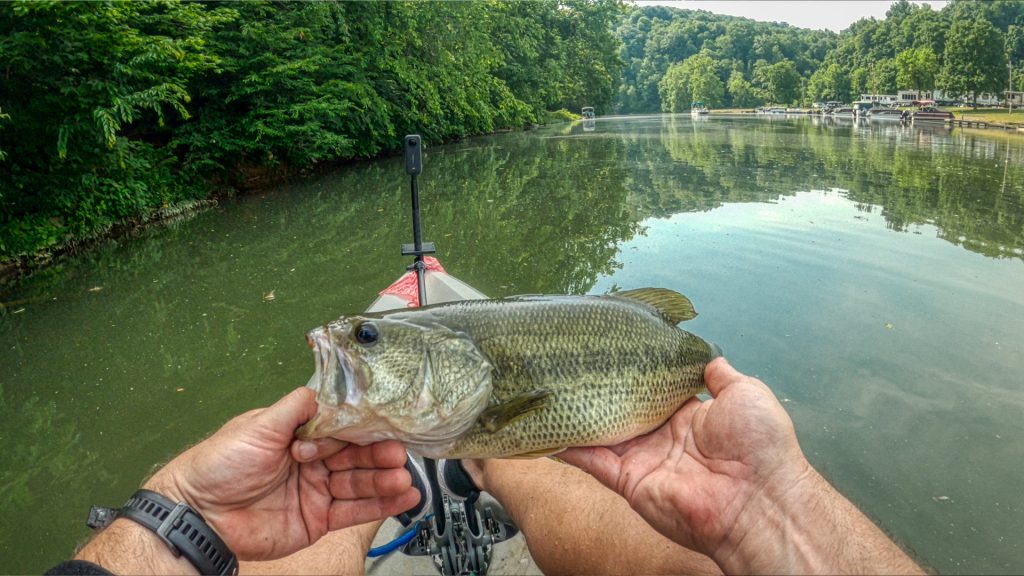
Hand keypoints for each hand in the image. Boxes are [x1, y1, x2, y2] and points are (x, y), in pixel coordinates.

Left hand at [145, 387, 419, 560]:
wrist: (200, 514)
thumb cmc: (219, 465)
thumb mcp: (258, 426)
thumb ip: (295, 409)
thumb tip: (321, 389)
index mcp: (300, 436)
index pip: (341, 429)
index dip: (363, 429)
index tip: (385, 427)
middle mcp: (313, 462)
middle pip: (356, 456)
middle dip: (379, 455)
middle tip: (398, 454)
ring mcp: (316, 492)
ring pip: (359, 484)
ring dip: (385, 481)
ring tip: (404, 479)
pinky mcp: (317, 520)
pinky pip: (353, 512)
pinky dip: (379, 506)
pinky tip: (402, 498)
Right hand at [559, 357, 811, 558]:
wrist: (758, 501)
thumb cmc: (761, 446)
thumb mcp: (746, 393)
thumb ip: (719, 374)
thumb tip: (708, 356)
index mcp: (689, 418)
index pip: (651, 392)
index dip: (632, 374)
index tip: (610, 351)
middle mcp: (662, 439)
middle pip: (621, 411)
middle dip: (598, 391)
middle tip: (571, 364)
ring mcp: (643, 461)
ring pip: (601, 434)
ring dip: (578, 415)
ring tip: (550, 389)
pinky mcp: (629, 482)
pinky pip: (593, 462)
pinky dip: (569, 446)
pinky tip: (547, 428)